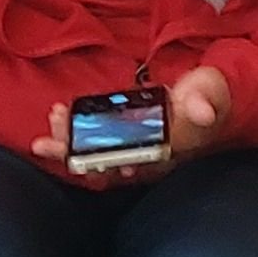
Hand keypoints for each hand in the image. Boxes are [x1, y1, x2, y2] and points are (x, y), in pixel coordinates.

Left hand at [30, 64, 233, 183]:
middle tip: (47, 144)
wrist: (205, 92)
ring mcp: (132, 144)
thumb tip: (202, 111)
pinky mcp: (123, 131)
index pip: (137, 164)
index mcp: (170, 151)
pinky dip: (75, 127)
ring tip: (52, 121)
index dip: (112, 164)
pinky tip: (58, 115)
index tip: (88, 159)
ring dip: (69, 140)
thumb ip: (206, 102)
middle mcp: (147, 154)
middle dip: (75, 154)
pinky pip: (94, 135)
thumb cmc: (209, 96)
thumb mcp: (210, 94)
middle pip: (106, 162)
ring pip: (95, 150)